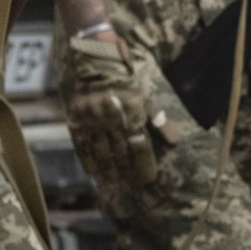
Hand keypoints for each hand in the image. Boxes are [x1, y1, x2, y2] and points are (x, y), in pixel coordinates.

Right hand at [66, 35, 158, 186]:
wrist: (98, 64)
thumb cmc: (126, 83)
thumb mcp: (146, 98)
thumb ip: (159, 121)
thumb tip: (174, 142)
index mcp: (131, 113)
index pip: (139, 146)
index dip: (144, 165)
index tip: (147, 179)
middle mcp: (111, 118)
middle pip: (120, 152)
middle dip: (126, 171)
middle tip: (129, 185)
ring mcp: (92, 119)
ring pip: (100, 150)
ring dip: (107, 169)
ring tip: (112, 183)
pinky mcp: (76, 118)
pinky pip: (80, 143)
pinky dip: (86, 159)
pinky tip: (92, 172)